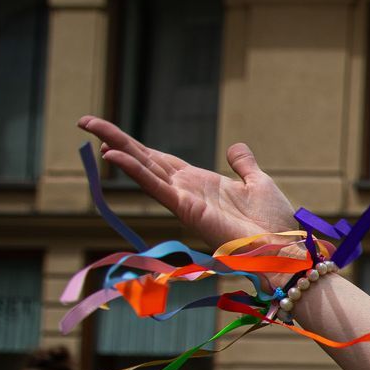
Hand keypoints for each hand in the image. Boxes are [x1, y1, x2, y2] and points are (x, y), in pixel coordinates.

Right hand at [79, 117, 298, 246]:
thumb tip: (235, 146)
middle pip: (143, 160)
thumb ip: (243, 165)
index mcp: (199, 183)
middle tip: (84, 121)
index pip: (159, 160)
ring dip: (117, 149)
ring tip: (90, 128)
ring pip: (144, 169)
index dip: (134, 146)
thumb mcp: (258, 183)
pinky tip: (114, 156)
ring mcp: (184, 200)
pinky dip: (135, 171)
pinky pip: (156, 186)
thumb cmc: (274, 223)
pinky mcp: (187, 210)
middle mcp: (186, 191)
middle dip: (115, 140)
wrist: (285, 249)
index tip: (109, 133)